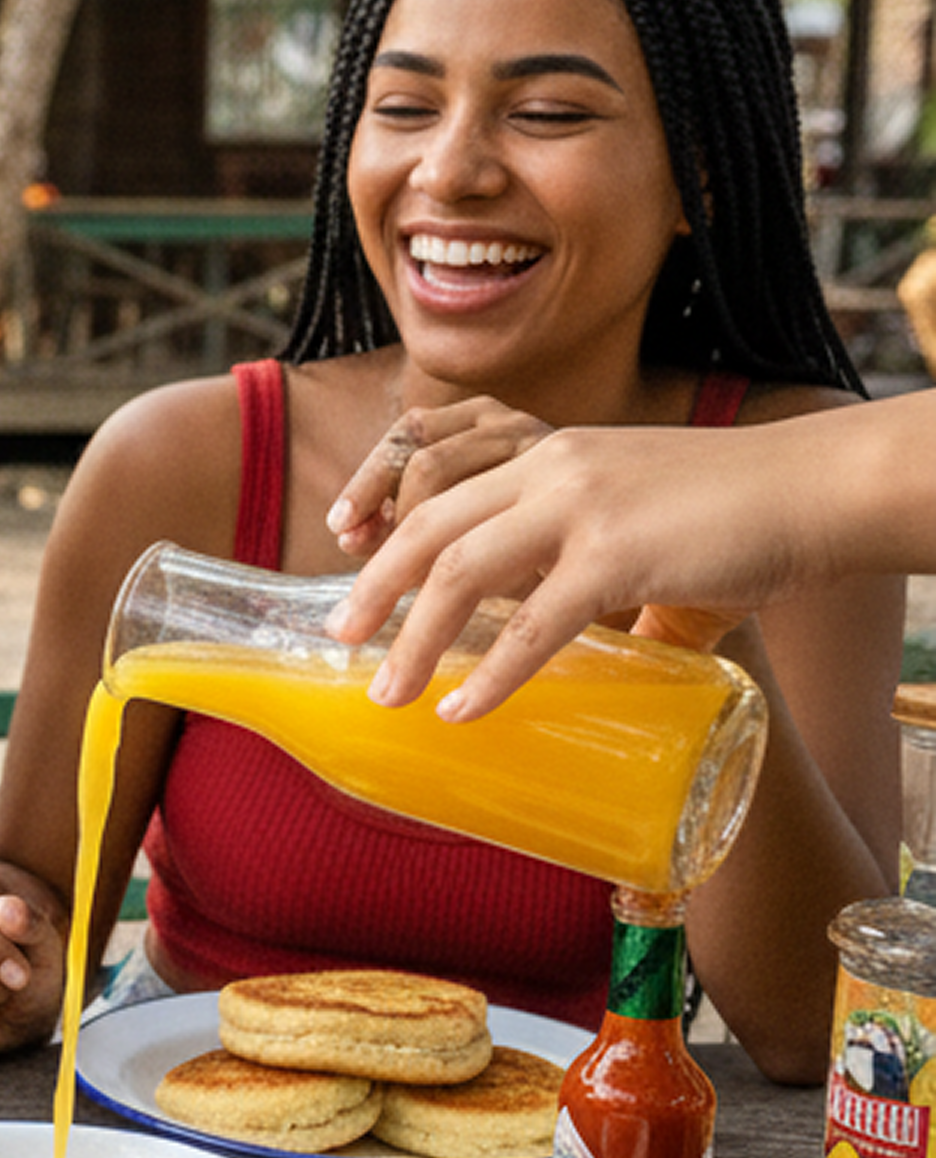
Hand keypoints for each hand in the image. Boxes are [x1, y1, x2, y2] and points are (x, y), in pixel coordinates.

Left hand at [326, 424, 794, 720]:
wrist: (816, 487)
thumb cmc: (734, 508)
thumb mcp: (632, 509)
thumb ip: (582, 562)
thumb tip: (555, 636)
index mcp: (546, 450)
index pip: (437, 480)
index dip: (385, 525)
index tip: (355, 569)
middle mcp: (550, 467)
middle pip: (428, 525)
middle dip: (375, 586)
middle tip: (341, 639)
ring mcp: (581, 508)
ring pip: (462, 574)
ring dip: (415, 638)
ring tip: (390, 692)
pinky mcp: (619, 556)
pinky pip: (533, 625)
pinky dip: (490, 674)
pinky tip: (461, 708)